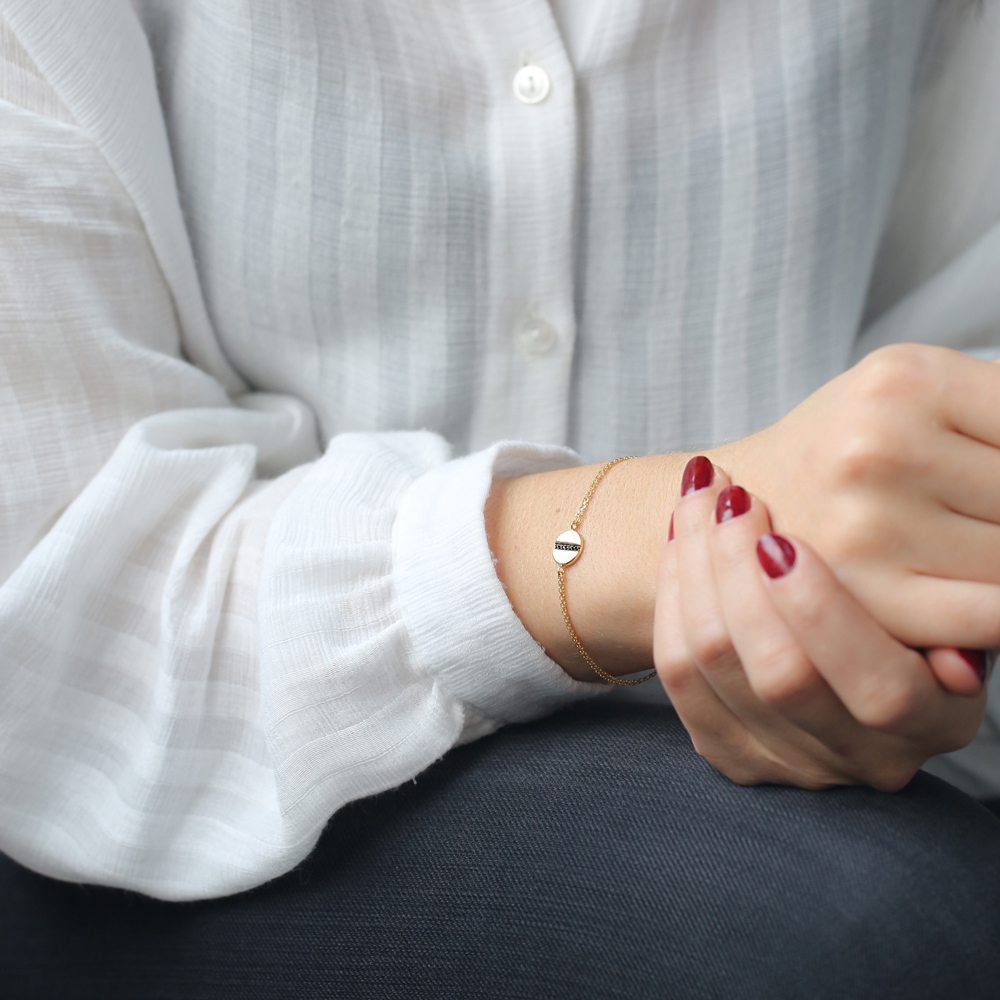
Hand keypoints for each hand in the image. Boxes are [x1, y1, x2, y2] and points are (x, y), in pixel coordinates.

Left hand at [654, 458, 987, 788]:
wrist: (832, 637)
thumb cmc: (899, 596)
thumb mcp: (935, 594)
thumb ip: (937, 604)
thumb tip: (948, 646)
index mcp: (933, 721)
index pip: (881, 691)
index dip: (823, 616)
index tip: (782, 539)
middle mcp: (862, 756)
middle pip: (778, 676)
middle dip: (740, 572)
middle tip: (730, 497)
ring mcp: (788, 762)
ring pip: (713, 665)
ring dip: (697, 566)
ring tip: (700, 495)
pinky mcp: (727, 750)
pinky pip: (676, 669)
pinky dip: (671, 592)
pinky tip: (680, 535)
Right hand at [710, 344, 999, 649]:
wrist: (746, 505)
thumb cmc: (846, 447)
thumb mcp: (916, 393)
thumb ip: (997, 414)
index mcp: (905, 380)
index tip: (998, 490)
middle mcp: (881, 448)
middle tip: (982, 512)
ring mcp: (871, 527)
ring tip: (971, 535)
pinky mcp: (867, 595)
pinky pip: (992, 613)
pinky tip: (983, 582)